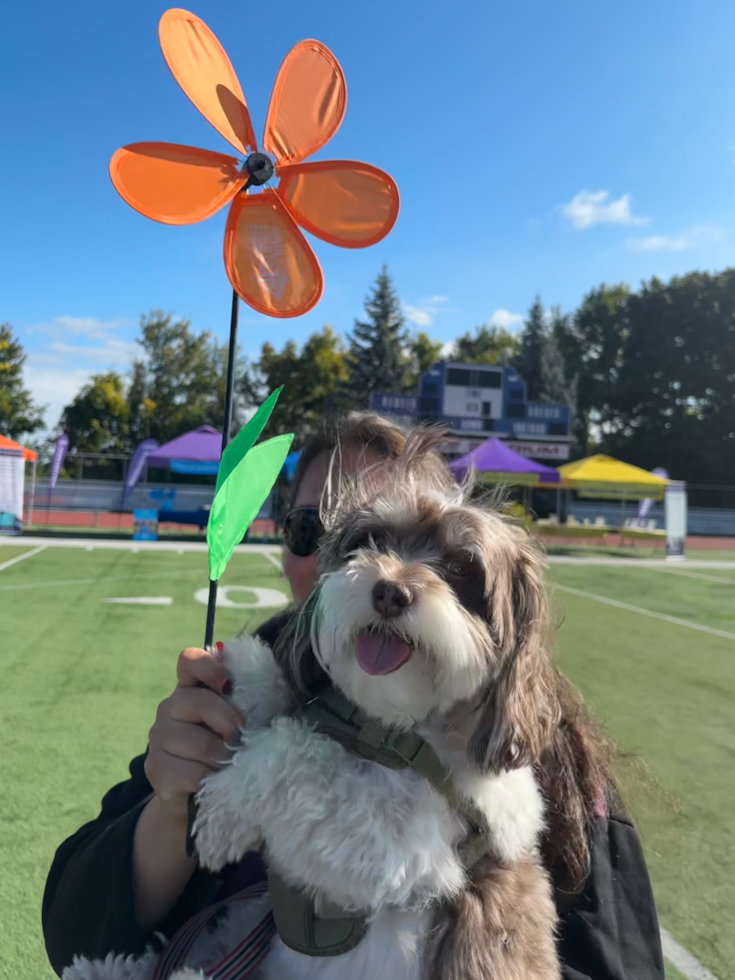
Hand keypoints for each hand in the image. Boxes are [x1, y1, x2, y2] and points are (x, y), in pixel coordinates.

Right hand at [145, 646, 241, 822]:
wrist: (194, 794)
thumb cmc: (223, 748)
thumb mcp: (235, 722)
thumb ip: (244, 705)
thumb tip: (270, 697)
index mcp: (190, 688)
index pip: (189, 660)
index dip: (209, 667)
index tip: (228, 685)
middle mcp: (169, 707)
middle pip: (199, 702)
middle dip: (229, 722)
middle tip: (240, 738)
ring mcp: (158, 737)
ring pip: (200, 743)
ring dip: (223, 757)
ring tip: (228, 763)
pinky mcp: (155, 767)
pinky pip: (192, 772)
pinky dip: (210, 778)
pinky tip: (212, 780)